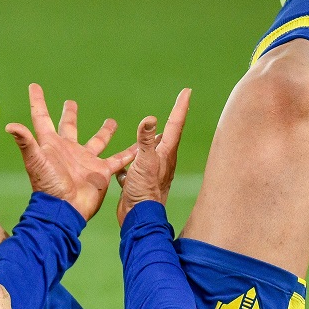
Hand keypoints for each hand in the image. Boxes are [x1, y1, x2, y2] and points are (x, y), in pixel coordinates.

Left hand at [6, 83, 137, 220]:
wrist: (65, 210)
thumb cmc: (49, 186)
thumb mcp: (36, 161)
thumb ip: (26, 142)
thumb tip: (10, 125)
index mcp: (51, 144)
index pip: (42, 118)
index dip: (38, 102)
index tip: (34, 86)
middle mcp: (68, 150)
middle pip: (69, 127)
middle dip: (70, 114)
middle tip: (71, 102)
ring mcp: (85, 160)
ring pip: (97, 141)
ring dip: (105, 132)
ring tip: (112, 121)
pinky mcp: (101, 171)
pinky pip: (118, 160)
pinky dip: (128, 153)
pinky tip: (139, 146)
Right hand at [115, 88, 190, 225]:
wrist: (138, 217)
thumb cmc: (144, 190)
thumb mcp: (144, 161)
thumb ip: (146, 140)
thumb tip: (150, 119)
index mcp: (166, 152)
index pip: (175, 123)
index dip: (180, 106)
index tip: (187, 91)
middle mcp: (161, 160)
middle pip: (167, 136)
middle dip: (171, 121)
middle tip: (178, 107)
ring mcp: (150, 171)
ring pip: (149, 151)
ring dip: (147, 142)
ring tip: (147, 133)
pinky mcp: (139, 181)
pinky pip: (133, 167)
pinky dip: (128, 163)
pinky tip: (121, 167)